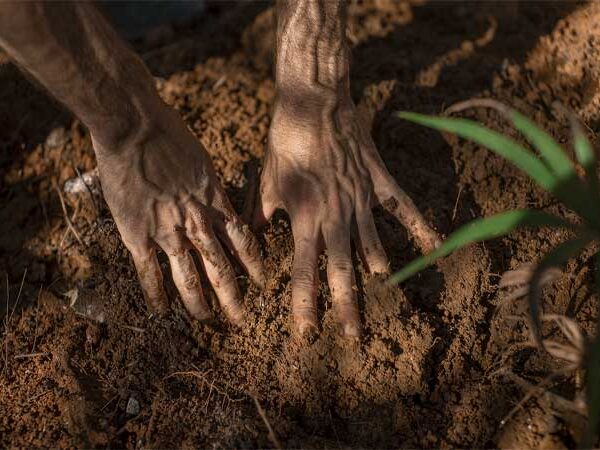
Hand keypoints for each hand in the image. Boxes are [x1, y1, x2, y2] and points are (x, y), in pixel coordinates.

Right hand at [93, 105, 264, 323]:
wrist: (135, 128)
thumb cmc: (170, 135)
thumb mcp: (203, 161)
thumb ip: (209, 188)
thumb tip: (214, 200)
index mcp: (216, 204)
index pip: (244, 243)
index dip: (254, 265)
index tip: (262, 281)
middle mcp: (198, 225)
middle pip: (222, 269)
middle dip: (234, 297)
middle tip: (242, 318)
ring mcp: (168, 233)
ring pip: (190, 278)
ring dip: (200, 303)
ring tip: (207, 320)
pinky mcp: (138, 235)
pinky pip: (149, 273)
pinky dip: (156, 294)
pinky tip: (161, 311)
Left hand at [253, 93, 439, 337]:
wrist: (313, 103)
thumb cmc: (285, 142)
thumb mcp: (266, 181)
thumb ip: (262, 215)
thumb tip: (257, 241)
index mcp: (304, 218)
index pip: (304, 271)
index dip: (305, 304)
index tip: (307, 333)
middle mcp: (335, 216)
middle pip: (341, 269)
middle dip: (346, 305)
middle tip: (352, 336)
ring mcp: (360, 199)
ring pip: (371, 246)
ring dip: (377, 275)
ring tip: (385, 300)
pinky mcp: (378, 182)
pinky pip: (402, 208)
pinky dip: (419, 226)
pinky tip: (436, 246)